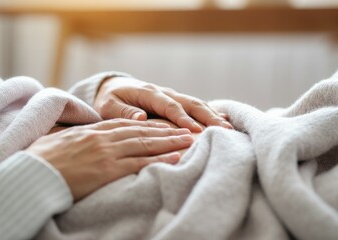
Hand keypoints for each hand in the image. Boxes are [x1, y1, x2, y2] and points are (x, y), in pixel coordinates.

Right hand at [26, 119, 193, 200]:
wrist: (31, 175)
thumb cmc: (40, 160)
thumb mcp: (57, 141)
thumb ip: (73, 136)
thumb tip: (75, 139)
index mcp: (92, 131)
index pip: (126, 124)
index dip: (148, 124)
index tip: (164, 124)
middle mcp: (103, 138)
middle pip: (142, 132)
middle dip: (166, 132)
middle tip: (187, 131)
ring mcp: (107, 153)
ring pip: (145, 145)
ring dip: (170, 143)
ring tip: (189, 141)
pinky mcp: (108, 170)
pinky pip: (140, 163)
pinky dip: (160, 160)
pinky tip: (176, 158)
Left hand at [94, 77, 232, 132]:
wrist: (114, 88)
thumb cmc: (109, 99)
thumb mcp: (108, 106)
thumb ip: (123, 112)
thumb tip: (141, 118)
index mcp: (148, 93)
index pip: (169, 106)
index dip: (183, 118)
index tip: (195, 131)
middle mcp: (164, 93)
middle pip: (190, 103)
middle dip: (207, 116)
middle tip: (223, 130)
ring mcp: (172, 96)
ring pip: (196, 104)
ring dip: (213, 115)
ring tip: (230, 128)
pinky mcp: (176, 102)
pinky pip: (195, 107)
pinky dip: (210, 112)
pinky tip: (225, 120)